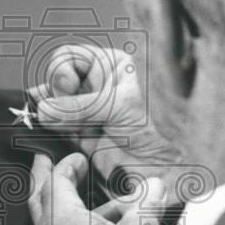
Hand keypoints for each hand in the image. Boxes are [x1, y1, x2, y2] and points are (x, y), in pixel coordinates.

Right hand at [27, 43, 180, 188]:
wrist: (180, 166)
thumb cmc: (166, 127)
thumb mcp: (121, 107)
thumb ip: (79, 107)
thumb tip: (44, 109)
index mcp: (112, 67)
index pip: (70, 58)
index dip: (61, 71)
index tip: (65, 88)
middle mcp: (99, 89)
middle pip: (58, 85)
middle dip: (53, 96)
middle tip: (56, 110)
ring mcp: (92, 116)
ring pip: (55, 110)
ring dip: (49, 117)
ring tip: (53, 125)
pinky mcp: (88, 142)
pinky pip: (59, 134)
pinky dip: (51, 136)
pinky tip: (51, 136)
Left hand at [29, 151, 166, 224]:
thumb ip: (148, 203)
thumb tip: (155, 184)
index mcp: (62, 218)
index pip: (56, 179)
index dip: (68, 164)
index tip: (78, 158)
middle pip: (38, 195)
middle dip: (42, 175)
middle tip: (41, 161)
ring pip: (48, 218)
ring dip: (64, 202)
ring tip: (96, 199)